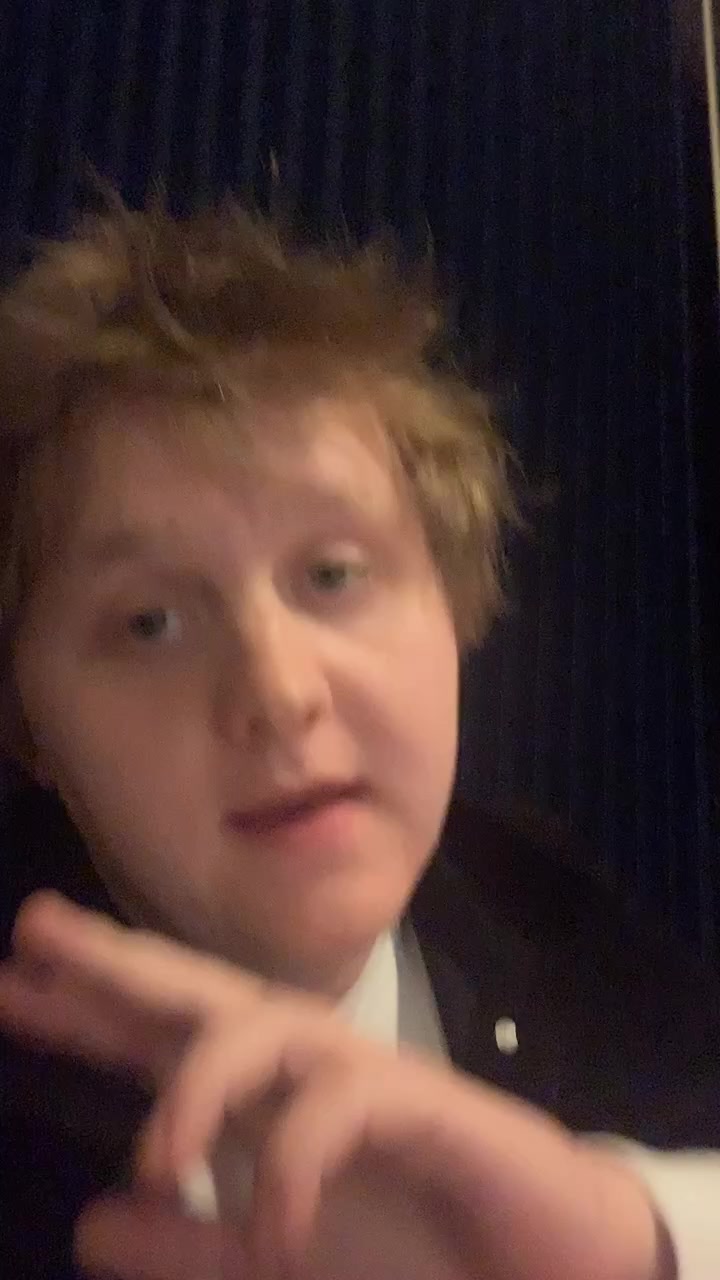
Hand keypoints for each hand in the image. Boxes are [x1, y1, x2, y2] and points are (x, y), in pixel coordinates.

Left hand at [0, 892, 665, 1279]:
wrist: (549, 1266)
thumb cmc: (417, 1253)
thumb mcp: (278, 1265)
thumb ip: (188, 1251)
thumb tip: (90, 1220)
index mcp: (265, 1103)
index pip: (162, 1038)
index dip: (86, 1009)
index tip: (12, 980)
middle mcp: (306, 1070)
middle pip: (204, 994)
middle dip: (121, 963)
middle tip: (36, 929)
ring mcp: (367, 1078)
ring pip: (272, 1027)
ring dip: (203, 1081)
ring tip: (157, 1160)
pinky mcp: (430, 1105)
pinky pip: (347, 1104)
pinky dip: (298, 1161)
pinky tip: (277, 1229)